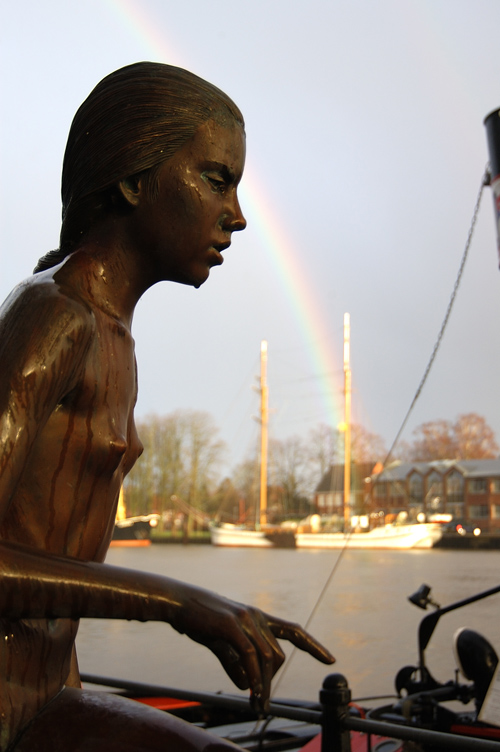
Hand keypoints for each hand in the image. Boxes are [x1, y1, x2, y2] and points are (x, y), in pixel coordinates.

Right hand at [170, 587, 334, 714]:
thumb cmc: (199, 620)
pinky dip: (254, 677)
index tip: (331, 659)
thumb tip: (244, 684)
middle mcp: (257, 616)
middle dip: (272, 683)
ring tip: (257, 705)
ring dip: (264, 686)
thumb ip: (234, 662)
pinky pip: (250, 656)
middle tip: (261, 705)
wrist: (177, 601)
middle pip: (278, 656)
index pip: (292, 630)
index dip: (313, 645)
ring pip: (267, 659)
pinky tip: (250, 692)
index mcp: (258, 617)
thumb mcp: (220, 643)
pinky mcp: (232, 625)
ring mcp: (246, 618)